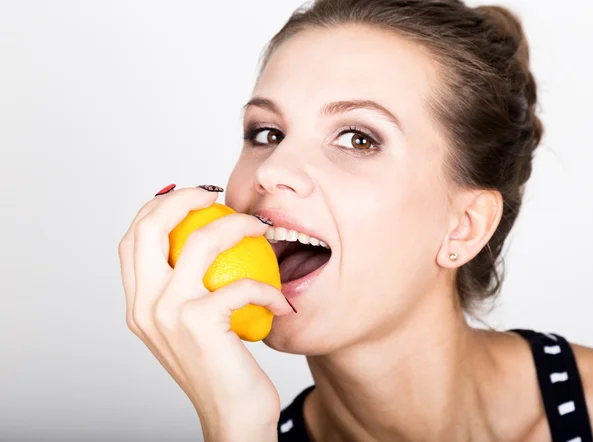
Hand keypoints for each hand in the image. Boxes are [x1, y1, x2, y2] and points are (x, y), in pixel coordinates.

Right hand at [118, 186, 292, 440]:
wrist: (231, 418)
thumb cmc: (219, 367)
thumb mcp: (190, 324)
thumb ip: (186, 286)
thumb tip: (203, 237)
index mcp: (138, 303)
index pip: (133, 237)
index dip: (159, 205)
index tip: (193, 195)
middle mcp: (144, 306)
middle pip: (150, 227)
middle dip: (185, 198)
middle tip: (219, 195)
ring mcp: (168, 314)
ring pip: (199, 241)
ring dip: (238, 225)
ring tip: (262, 228)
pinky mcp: (199, 325)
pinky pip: (240, 284)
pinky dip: (268, 287)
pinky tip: (281, 300)